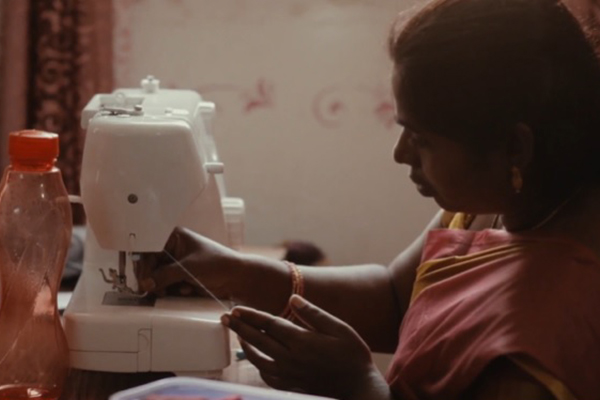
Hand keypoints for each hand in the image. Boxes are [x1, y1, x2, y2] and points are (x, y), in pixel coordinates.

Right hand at [135, 227, 242, 297]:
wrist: (237, 279)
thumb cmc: (218, 264)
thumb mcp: (189, 267)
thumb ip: (164, 275)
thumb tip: (145, 284)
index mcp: (174, 237)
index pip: (149, 248)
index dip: (144, 264)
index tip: (142, 278)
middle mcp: (173, 249)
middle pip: (150, 265)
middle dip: (152, 278)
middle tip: (150, 290)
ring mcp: (177, 264)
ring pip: (157, 277)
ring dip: (162, 286)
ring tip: (172, 291)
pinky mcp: (181, 278)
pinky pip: (167, 286)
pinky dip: (172, 291)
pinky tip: (186, 291)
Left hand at [222, 295, 387, 398]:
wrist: (359, 387)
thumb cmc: (352, 355)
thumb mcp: (339, 328)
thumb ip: (314, 313)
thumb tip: (292, 299)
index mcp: (302, 342)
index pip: (269, 324)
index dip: (251, 315)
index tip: (237, 308)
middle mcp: (291, 359)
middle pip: (258, 340)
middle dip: (239, 327)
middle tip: (225, 316)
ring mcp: (289, 374)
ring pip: (257, 359)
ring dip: (244, 344)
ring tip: (237, 333)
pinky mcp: (291, 385)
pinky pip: (266, 375)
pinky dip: (257, 364)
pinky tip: (255, 355)